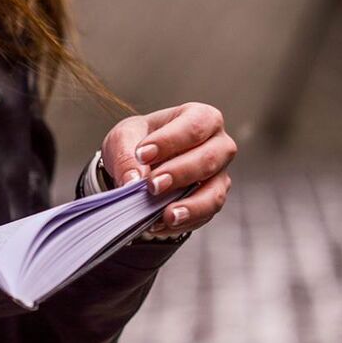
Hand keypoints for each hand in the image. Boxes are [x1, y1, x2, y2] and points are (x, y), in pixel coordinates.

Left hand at [101, 102, 236, 236]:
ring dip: (190, 206)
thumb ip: (126, 156)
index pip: (194, 126)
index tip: (143, 155)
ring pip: (214, 192)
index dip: (170, 141)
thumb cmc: (139, 142)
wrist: (140, 164)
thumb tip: (133, 181)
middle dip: (180, 173)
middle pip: (209, 159)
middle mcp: (218, 145)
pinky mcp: (210, 201)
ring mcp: (218, 175)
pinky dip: (184, 222)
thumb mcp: (123, 139)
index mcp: (200, 118)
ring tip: (166, 215)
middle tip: (153, 185)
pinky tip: (161, 224)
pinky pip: (204, 215)